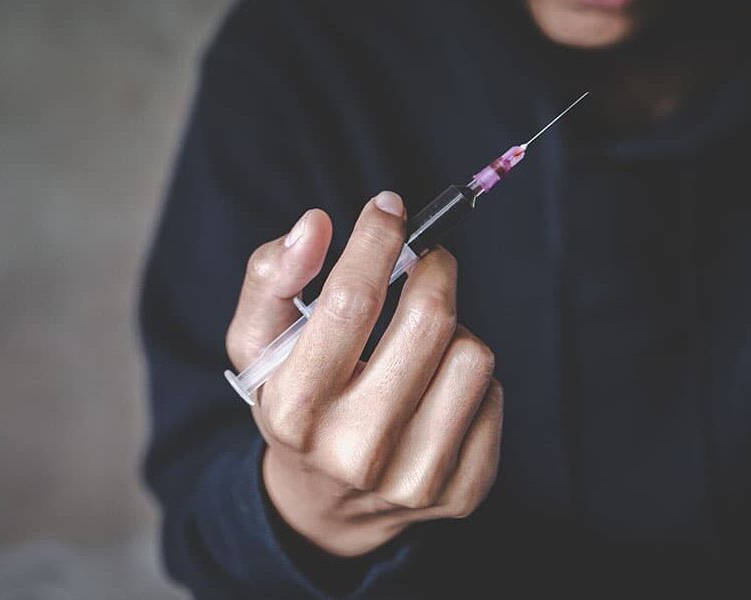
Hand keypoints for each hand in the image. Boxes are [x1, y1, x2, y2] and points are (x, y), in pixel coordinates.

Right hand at [226, 192, 502, 556]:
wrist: (323, 502)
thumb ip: (271, 277)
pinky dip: (468, 378)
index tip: (388, 210)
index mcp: (294, 409)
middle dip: (432, 271)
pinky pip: (494, 397)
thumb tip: (314, 225)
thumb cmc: (292, 401)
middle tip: (425, 261)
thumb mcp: (256, 345)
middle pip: (428, 322)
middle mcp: (353, 450)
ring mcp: (411, 478)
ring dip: (453, 330)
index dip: (376, 241)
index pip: (349, 302)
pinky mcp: (459, 493)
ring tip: (424, 340)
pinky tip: (436, 386)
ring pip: (474, 356)